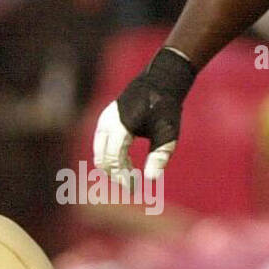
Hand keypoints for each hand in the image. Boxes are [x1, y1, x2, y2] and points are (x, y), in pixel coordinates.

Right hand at [92, 47, 196, 188]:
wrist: (161, 78)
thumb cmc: (166, 106)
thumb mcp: (168, 133)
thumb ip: (160, 156)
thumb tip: (151, 180)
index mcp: (121, 126)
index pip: (113, 161)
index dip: (122, 177)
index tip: (135, 189)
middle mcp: (107, 124)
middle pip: (102, 160)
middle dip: (116, 176)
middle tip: (133, 186)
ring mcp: (103, 121)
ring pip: (99, 154)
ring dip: (113, 168)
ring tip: (131, 176)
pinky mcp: (104, 121)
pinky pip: (101, 145)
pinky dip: (111, 158)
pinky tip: (127, 163)